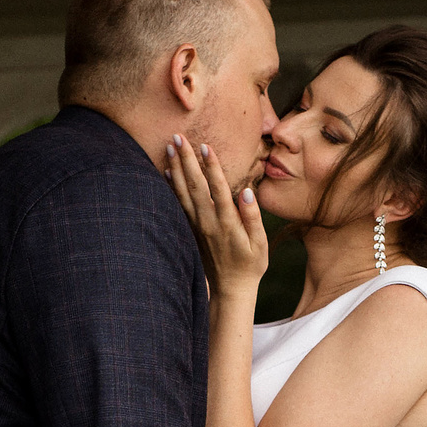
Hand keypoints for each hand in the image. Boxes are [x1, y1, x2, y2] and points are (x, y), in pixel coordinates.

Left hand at [167, 133, 269, 303]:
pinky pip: (178, 205)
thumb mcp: (259, 244)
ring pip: (183, 193)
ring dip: (176, 169)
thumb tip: (247, 192)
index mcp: (228, 224)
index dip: (212, 167)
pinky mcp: (190, 231)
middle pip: (195, 186)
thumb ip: (253, 218)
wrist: (229, 290)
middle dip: (187, 160)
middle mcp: (208, 223)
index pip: (218, 189)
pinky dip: (171, 187)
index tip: (205, 146)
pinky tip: (166, 172)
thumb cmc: (250, 266)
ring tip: (170, 147)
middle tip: (178, 136)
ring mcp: (196, 227)